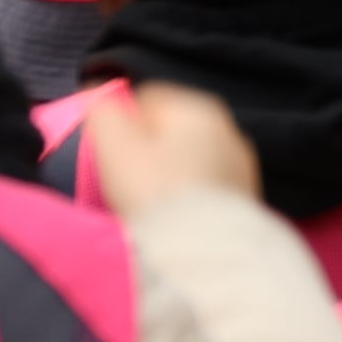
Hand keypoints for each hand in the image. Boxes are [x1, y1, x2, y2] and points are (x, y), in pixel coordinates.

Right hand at [89, 79, 260, 214]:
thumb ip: (101, 108)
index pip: (144, 98)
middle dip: (145, 149)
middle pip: (168, 130)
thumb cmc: (154, 190)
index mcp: (196, 106)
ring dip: (167, 172)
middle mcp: (226, 128)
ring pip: (187, 158)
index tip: (111, 153)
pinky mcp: (244, 196)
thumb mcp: (113, 142)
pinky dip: (186, 193)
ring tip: (151, 200)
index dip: (120, 124)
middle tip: (128, 178)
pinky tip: (174, 212)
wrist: (202, 249)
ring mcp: (239, 164)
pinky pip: (202, 184)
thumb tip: (97, 92)